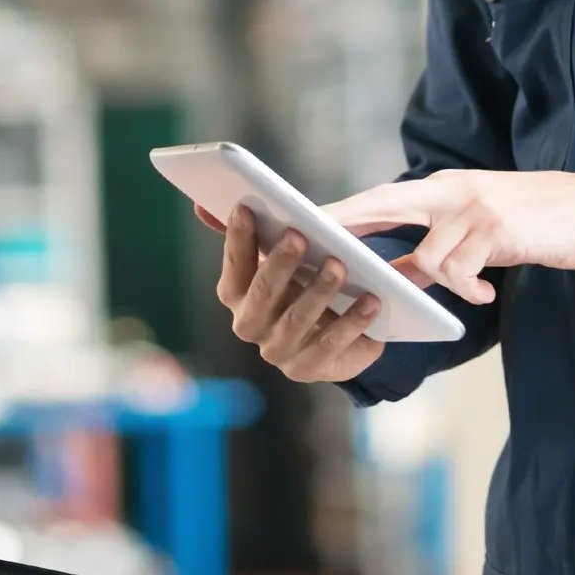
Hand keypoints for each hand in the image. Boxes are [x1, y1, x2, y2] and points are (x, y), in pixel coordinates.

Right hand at [199, 204, 404, 383]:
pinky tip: (371, 300)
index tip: (245, 209)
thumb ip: (263, 229)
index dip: (237, 240)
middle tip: (298, 236)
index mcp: (241, 294)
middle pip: (259, 296)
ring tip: (338, 265)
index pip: (234, 267)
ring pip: (296, 321)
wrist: (350, 326)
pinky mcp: (310, 369)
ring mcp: (279, 351)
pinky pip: (331, 345)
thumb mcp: (296, 249)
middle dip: (277, 265)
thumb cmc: (314, 277)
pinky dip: (351, 321)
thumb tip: (203, 206)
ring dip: (317, 291)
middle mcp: (252, 325)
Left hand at [323, 170, 574, 305]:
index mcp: (442, 189)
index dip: (339, 211)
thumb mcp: (476, 233)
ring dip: (447, 281)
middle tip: (317, 245)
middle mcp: (451, 191)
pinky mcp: (494, 228)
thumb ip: (433, 251)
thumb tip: (395, 278)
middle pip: (383, 205)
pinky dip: (470, 288)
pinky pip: (462, 271)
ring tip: (476, 286)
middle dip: (347, 225)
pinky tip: (488, 291)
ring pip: (429, 257)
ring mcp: (472, 207)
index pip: (379, 199)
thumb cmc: (529, 223)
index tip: (300, 220)